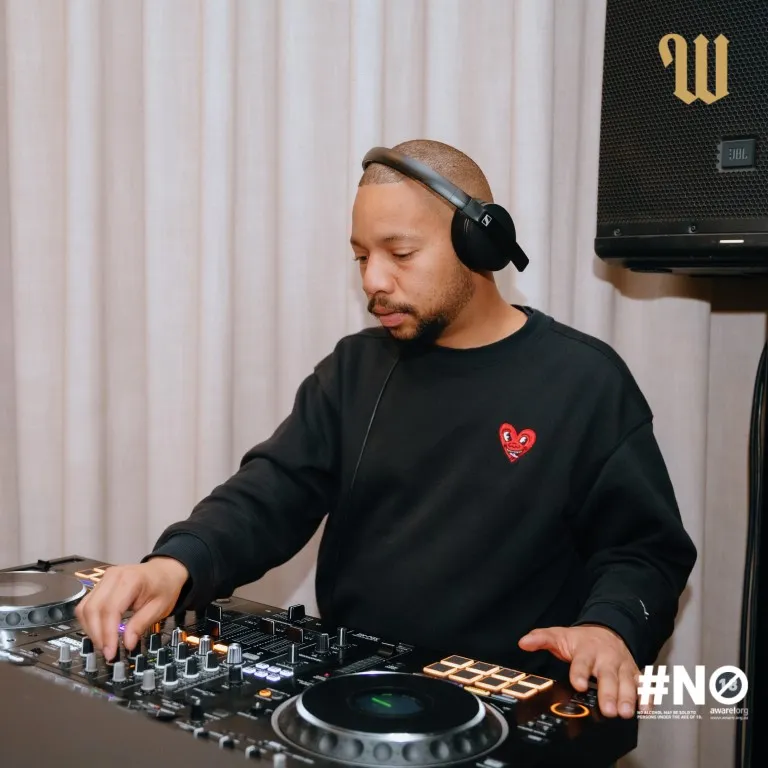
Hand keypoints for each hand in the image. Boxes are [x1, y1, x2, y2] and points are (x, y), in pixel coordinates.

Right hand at [74, 557, 188, 659]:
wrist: (165, 571)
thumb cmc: (164, 586)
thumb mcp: (159, 607)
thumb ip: (141, 624)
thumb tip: (127, 644)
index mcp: (130, 579)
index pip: (110, 609)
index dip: (107, 634)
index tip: (111, 652)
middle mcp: (113, 576)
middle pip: (93, 608)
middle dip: (97, 634)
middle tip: (107, 651)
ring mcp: (104, 579)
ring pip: (85, 608)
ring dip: (90, 629)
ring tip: (104, 644)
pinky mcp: (100, 585)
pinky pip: (86, 605)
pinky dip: (89, 621)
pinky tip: (100, 632)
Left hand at [518, 624, 639, 718]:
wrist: (608, 631)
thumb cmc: (581, 640)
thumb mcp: (559, 636)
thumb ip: (541, 639)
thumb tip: (523, 642)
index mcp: (587, 650)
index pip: (582, 662)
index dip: (580, 672)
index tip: (578, 683)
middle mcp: (606, 658)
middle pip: (608, 676)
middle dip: (608, 692)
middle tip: (608, 709)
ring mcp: (622, 666)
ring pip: (627, 682)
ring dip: (627, 697)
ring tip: (625, 712)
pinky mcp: (635, 673)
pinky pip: (643, 684)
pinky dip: (646, 696)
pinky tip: (645, 709)